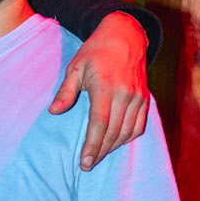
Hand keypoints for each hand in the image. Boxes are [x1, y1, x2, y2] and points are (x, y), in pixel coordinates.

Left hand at [50, 12, 149, 168]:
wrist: (125, 35)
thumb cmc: (95, 52)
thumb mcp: (75, 68)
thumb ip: (66, 92)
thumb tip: (54, 112)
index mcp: (105, 87)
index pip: (100, 124)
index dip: (92, 146)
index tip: (85, 162)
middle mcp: (125, 94)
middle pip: (114, 132)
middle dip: (100, 151)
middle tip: (88, 164)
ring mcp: (138, 97)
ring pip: (127, 132)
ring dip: (113, 147)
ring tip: (98, 155)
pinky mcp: (145, 98)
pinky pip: (139, 126)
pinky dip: (128, 138)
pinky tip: (115, 143)